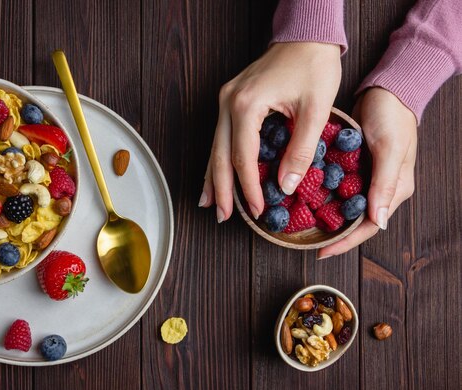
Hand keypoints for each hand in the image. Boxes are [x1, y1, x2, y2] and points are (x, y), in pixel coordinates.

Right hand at [199, 42, 340, 221]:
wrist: (307, 35)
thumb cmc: (314, 66)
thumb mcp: (316, 110)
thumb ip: (301, 151)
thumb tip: (286, 186)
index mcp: (247, 105)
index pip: (243, 157)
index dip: (249, 188)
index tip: (258, 209)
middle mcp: (229, 102)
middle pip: (220, 155)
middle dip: (221, 189)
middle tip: (223, 216)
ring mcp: (226, 100)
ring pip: (215, 147)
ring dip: (214, 176)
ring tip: (211, 203)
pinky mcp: (232, 100)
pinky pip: (221, 136)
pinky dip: (219, 158)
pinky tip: (215, 175)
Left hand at [317, 87, 416, 257]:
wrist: (387, 90)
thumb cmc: (392, 118)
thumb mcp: (389, 149)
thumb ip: (384, 184)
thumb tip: (379, 221)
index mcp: (393, 190)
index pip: (368, 227)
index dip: (345, 242)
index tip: (321, 252)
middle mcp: (378, 188)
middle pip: (352, 220)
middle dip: (331, 232)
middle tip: (304, 240)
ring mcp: (365, 176)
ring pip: (342, 204)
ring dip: (322, 212)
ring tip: (297, 221)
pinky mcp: (353, 165)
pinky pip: (335, 184)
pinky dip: (320, 190)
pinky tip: (301, 192)